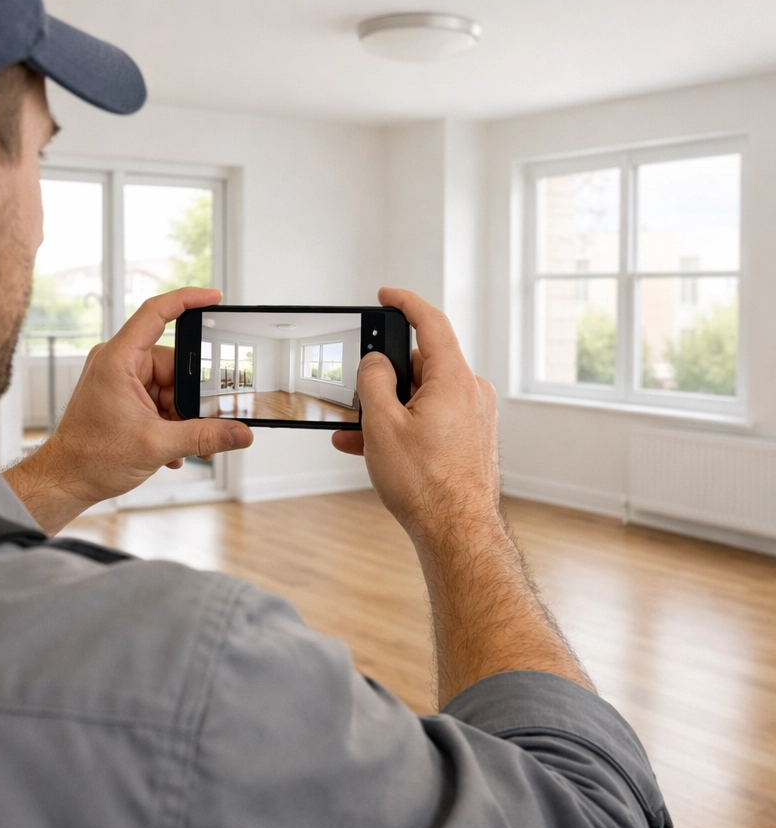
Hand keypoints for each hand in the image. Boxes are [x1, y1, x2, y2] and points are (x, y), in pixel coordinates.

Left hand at [5, 287, 252, 533]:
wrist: (66, 480)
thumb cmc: (90, 458)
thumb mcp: (156, 446)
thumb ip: (204, 437)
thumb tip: (239, 433)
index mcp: (119, 360)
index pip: (156, 313)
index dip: (188, 300)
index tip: (215, 298)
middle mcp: (119, 363)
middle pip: (174, 364)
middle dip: (192, 396)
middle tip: (208, 418)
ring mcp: (121, 380)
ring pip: (171, 387)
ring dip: (182, 416)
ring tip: (184, 443)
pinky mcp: (125, 398)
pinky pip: (160, 400)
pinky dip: (171, 421)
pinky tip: (171, 446)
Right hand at [333, 287, 499, 551]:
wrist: (457, 533)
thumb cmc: (426, 484)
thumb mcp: (382, 424)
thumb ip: (373, 381)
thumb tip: (376, 363)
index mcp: (454, 378)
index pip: (431, 322)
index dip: (406, 302)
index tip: (386, 295)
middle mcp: (471, 392)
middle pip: (421, 365)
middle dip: (384, 378)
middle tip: (356, 392)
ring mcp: (473, 417)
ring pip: (422, 397)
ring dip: (388, 410)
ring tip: (354, 433)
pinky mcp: (470, 439)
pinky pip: (431, 420)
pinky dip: (404, 427)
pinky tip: (372, 448)